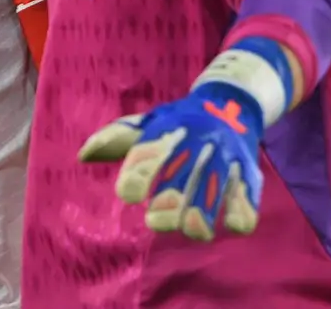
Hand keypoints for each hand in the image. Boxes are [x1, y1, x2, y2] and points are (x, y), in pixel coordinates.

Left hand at [78, 80, 265, 241]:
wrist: (232, 104)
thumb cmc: (180, 122)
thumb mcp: (149, 122)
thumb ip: (116, 138)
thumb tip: (82, 156)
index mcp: (170, 129)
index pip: (151, 152)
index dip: (138, 175)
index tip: (127, 193)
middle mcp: (199, 142)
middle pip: (182, 178)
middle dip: (168, 204)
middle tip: (155, 218)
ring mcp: (226, 159)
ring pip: (213, 196)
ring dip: (197, 218)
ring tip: (187, 227)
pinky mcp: (248, 177)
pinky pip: (245, 205)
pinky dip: (235, 218)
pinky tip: (224, 223)